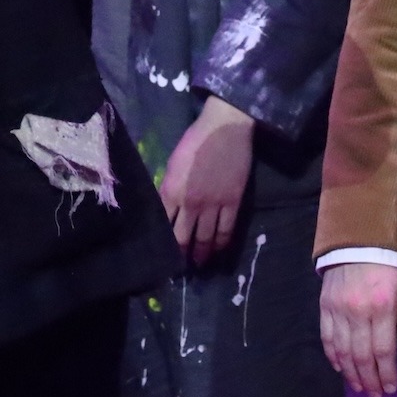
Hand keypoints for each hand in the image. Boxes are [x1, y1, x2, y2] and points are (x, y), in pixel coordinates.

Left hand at [158, 95, 255, 267]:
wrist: (225, 128)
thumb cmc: (195, 140)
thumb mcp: (173, 164)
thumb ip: (169, 188)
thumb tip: (167, 208)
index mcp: (171, 190)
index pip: (164, 225)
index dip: (164, 243)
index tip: (163, 255)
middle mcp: (190, 202)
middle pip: (183, 237)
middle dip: (181, 256)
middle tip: (181, 268)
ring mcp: (213, 204)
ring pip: (205, 238)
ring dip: (201, 255)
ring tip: (199, 265)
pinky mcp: (232, 203)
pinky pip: (226, 230)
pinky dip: (221, 244)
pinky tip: (219, 251)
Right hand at [320, 262, 396, 396]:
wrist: (357, 239)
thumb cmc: (388, 265)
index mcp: (382, 308)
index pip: (383, 350)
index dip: (386, 374)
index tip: (390, 389)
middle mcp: (358, 312)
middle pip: (362, 355)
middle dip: (369, 379)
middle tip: (375, 396)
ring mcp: (338, 310)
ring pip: (342, 350)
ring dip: (350, 373)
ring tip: (359, 387)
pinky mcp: (325, 306)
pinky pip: (326, 336)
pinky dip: (332, 355)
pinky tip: (339, 367)